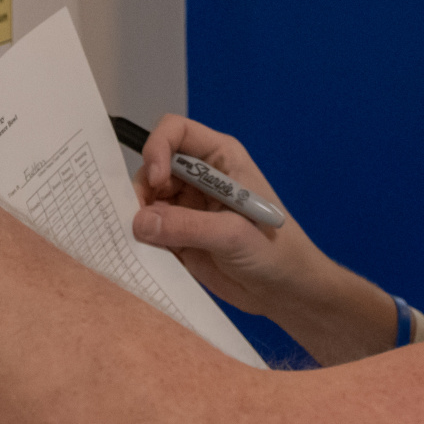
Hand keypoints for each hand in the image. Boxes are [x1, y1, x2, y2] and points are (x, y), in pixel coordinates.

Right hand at [132, 115, 401, 363]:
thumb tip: (138, 222)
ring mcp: (187, 206)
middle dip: (143, 189)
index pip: (175, 131)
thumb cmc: (273, 252)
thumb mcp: (233, 234)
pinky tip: (144, 255)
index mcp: (219, 157)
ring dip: (138, 216)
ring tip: (144, 243)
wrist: (285, 292)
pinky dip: (141, 239)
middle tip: (140, 223)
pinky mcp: (179, 235)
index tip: (156, 182)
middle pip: (153, 165)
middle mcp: (199, 175)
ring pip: (146, 198)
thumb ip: (187, 226)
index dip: (158, 148)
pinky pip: (148, 229)